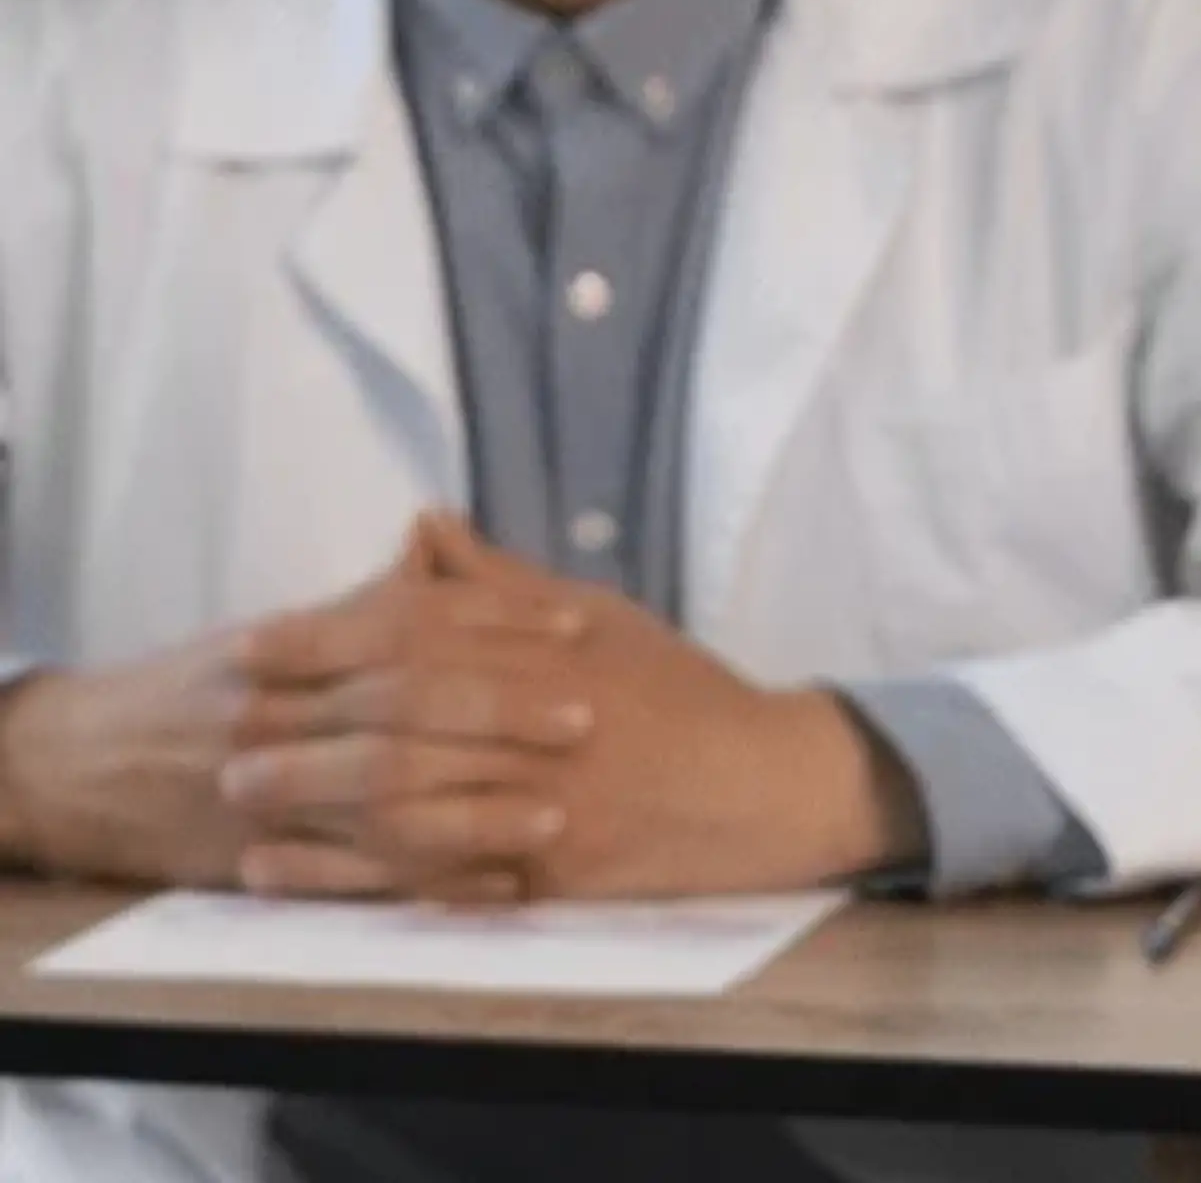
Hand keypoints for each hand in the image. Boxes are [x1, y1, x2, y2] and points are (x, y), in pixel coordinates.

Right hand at [0, 526, 585, 888]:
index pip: (408, 622)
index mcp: (291, 648)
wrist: (82, 766)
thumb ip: (367, 598)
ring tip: (557, 812)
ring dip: (477, 808)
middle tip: (587, 715)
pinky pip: (360, 881)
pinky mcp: (265, 864)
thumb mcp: (277, 631)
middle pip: (404, 705)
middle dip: (501, 709)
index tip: (577, 624)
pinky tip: (502, 886)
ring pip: (384, 798)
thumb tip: (441, 535)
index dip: (496, 619)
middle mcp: (281, 714)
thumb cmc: (202, 689)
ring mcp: (271, 794)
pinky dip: (433, 884)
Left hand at [225, 517, 914, 900]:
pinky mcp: (553, 880)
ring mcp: (546, 809)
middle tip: (222, 737)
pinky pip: (444, 883)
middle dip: (301, 733)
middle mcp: (540, 729)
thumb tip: (423, 528)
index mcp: (548, 655)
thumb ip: (502, 585)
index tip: (252, 646)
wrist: (767, 786)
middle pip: (398, 727)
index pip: (416, 638)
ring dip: (315, 812)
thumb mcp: (600, 617)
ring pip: (409, 810)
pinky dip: (363, 882)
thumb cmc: (681, 695)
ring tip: (242, 808)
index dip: (325, 641)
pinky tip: (301, 879)